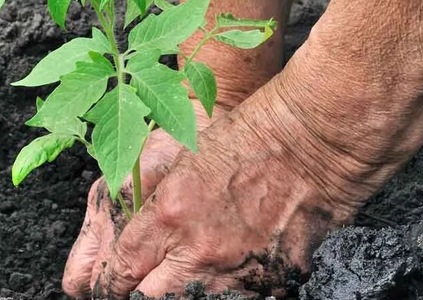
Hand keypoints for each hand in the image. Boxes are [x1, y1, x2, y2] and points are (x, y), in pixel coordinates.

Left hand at [85, 74, 375, 297]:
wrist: (312, 141)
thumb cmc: (245, 139)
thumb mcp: (178, 160)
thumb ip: (146, 204)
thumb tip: (126, 244)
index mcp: (168, 214)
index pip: (120, 271)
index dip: (111, 284)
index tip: (111, 287)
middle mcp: (199, 249)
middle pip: (151, 299)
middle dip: (142, 295)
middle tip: (145, 287)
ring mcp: (238, 270)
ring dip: (185, 295)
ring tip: (188, 281)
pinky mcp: (275, 279)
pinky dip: (229, 295)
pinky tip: (228, 281)